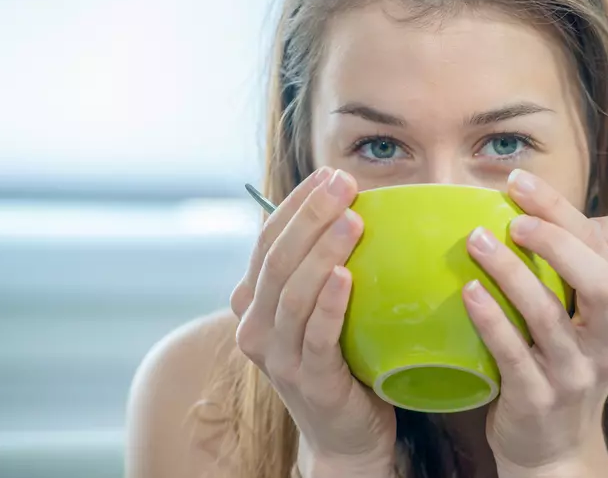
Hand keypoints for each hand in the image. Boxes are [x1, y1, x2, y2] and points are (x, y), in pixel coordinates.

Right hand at [231, 168, 396, 477]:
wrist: (345, 433)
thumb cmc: (339, 358)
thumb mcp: (320, 309)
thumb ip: (320, 267)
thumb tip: (353, 206)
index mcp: (253, 302)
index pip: (267, 241)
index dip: (295, 205)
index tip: (329, 174)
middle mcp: (255, 326)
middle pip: (277, 259)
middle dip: (311, 216)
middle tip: (344, 183)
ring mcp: (278, 356)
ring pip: (292, 293)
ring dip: (322, 251)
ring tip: (352, 219)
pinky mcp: (308, 380)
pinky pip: (316, 336)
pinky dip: (329, 304)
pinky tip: (347, 276)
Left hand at [463, 169, 607, 476]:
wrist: (554, 449)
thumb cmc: (560, 364)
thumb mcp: (584, 320)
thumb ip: (576, 269)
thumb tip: (539, 208)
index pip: (607, 245)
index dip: (565, 209)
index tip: (519, 181)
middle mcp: (607, 340)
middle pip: (598, 280)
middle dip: (556, 238)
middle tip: (512, 214)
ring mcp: (575, 373)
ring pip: (549, 314)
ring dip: (511, 273)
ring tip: (475, 241)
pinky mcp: (539, 399)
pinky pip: (513, 354)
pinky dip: (491, 320)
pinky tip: (467, 292)